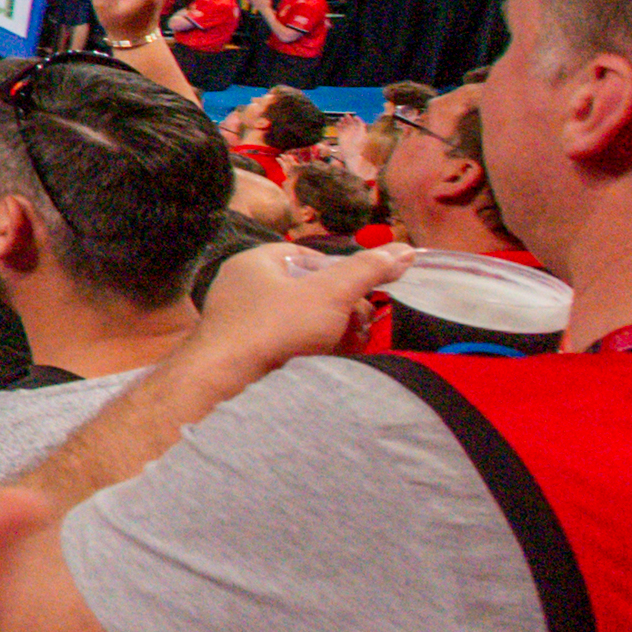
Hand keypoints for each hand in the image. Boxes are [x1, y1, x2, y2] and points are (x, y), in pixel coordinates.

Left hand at [194, 239, 391, 370]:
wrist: (226, 383)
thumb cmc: (275, 326)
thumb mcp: (330, 293)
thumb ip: (367, 270)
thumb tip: (404, 249)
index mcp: (256, 263)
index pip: (309, 256)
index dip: (342, 272)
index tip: (364, 293)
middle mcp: (245, 288)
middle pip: (309, 291)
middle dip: (343, 308)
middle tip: (362, 325)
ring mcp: (243, 321)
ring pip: (302, 320)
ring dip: (333, 331)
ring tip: (351, 345)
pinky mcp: (246, 351)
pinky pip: (287, 343)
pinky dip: (312, 349)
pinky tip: (330, 360)